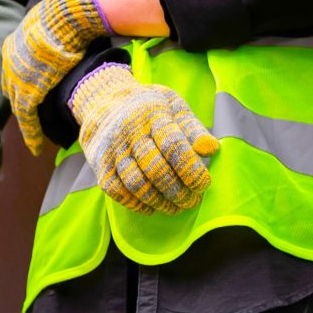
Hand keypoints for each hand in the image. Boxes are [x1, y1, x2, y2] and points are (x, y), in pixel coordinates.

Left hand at [1, 0, 108, 155]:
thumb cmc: (63, 19)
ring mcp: (16, 79)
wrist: (62, 20)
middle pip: (12, 89)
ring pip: (19, 106)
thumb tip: (65, 42)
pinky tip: (35, 148)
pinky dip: (31, 134)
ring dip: (26, 122)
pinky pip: (26, 119)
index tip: (27, 93)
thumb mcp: (50, 28)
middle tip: (29, 118)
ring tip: (33, 138)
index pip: (14, 71)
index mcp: (14, 45)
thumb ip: (51, 40)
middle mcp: (10, 62)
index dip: (20, 84)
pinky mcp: (27, 94)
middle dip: (19, 102)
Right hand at [70, 65, 217, 213]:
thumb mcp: (173, 106)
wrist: (104, 104)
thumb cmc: (149, 109)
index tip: (203, 184)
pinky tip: (152, 206)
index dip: (190, 169)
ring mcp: (113, 151)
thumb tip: (210, 149)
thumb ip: (193, 128)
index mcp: (152, 114)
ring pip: (137, 184)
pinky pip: (119, 192)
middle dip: (178, 191)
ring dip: (160, 201)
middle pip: (156, 169)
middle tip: (192, 201)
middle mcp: (130, 132)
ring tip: (175, 207)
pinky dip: (137, 204)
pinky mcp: (101, 167)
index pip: (173, 146)